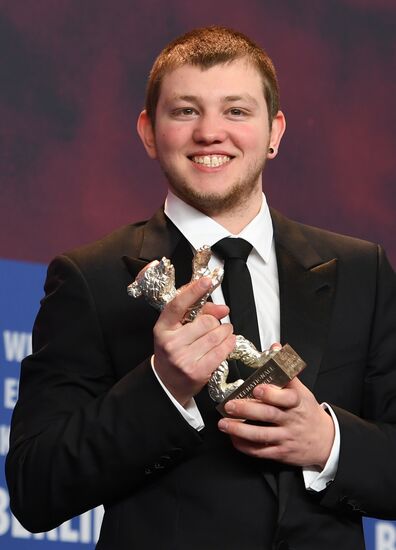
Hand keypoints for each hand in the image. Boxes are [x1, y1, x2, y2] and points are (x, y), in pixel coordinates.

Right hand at [153, 277, 235, 406]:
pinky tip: (227, 342)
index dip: (193, 291)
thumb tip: (222, 308)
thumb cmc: (173, 352)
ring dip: (225, 332)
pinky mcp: (197, 371)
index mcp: (162, 328)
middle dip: (215, 321)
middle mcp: (171, 343)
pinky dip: (229, 344)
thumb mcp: (176, 329)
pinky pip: (221, 351)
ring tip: (222, 334)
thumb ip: (196, 313)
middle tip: (214, 325)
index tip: (206, 281)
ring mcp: (183, 359)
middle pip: (205, 321)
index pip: (178, 305)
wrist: (167, 383)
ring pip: (216, 335)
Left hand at [218, 376, 334, 468]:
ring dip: (240, 430)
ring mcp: (286, 437)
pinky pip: (261, 451)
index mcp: (297, 402)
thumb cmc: (307, 411)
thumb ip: (286, 371)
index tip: (257, 389)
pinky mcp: (281, 452)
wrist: (325, 440)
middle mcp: (291, 419)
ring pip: (262, 435)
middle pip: (269, 415)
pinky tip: (233, 439)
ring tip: (224, 423)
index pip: (286, 397)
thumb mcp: (302, 390)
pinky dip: (245, 446)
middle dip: (247, 410)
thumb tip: (275, 348)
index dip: (271, 393)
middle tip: (230, 405)